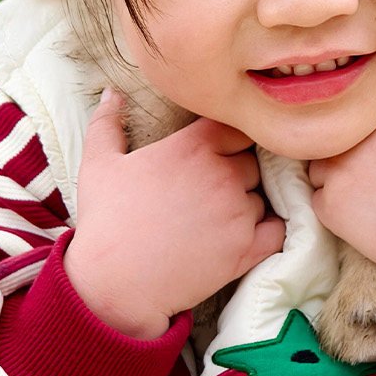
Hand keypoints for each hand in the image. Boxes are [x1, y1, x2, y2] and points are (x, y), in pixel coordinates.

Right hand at [64, 90, 284, 338]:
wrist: (112, 284)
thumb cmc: (105, 221)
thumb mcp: (97, 164)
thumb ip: (108, 122)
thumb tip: (112, 91)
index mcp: (195, 146)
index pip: (237, 127)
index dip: (229, 140)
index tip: (215, 155)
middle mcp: (224, 174)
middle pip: (253, 162)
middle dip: (236, 174)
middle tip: (209, 193)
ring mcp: (239, 211)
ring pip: (262, 196)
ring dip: (247, 205)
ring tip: (215, 220)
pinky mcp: (247, 248)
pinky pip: (277, 229)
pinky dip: (267, 231)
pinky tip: (244, 236)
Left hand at [308, 103, 375, 319]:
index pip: (375, 106)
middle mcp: (364, 134)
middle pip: (341, 133)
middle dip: (353, 147)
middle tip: (371, 167)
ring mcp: (342, 168)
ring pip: (320, 164)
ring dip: (335, 174)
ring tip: (360, 192)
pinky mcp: (331, 204)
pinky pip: (317, 198)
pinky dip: (333, 206)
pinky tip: (357, 215)